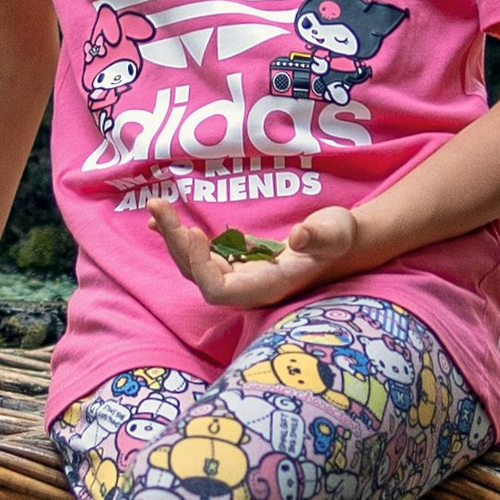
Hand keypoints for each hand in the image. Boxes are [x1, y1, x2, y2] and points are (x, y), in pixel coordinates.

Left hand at [151, 199, 367, 310]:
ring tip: (156, 209)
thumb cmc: (340, 239)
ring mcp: (240, 275)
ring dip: (174, 239)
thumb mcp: (336, 232)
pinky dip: (181, 238)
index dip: (202, 266)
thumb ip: (320, 236)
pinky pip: (200, 255)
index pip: (220, 291)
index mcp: (268, 286)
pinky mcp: (236, 261)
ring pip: (195, 265)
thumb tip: (298, 238)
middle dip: (177, 245)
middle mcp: (249, 287)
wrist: (343, 244)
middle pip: (199, 277)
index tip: (197, 232)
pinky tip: (163, 220)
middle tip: (158, 207)